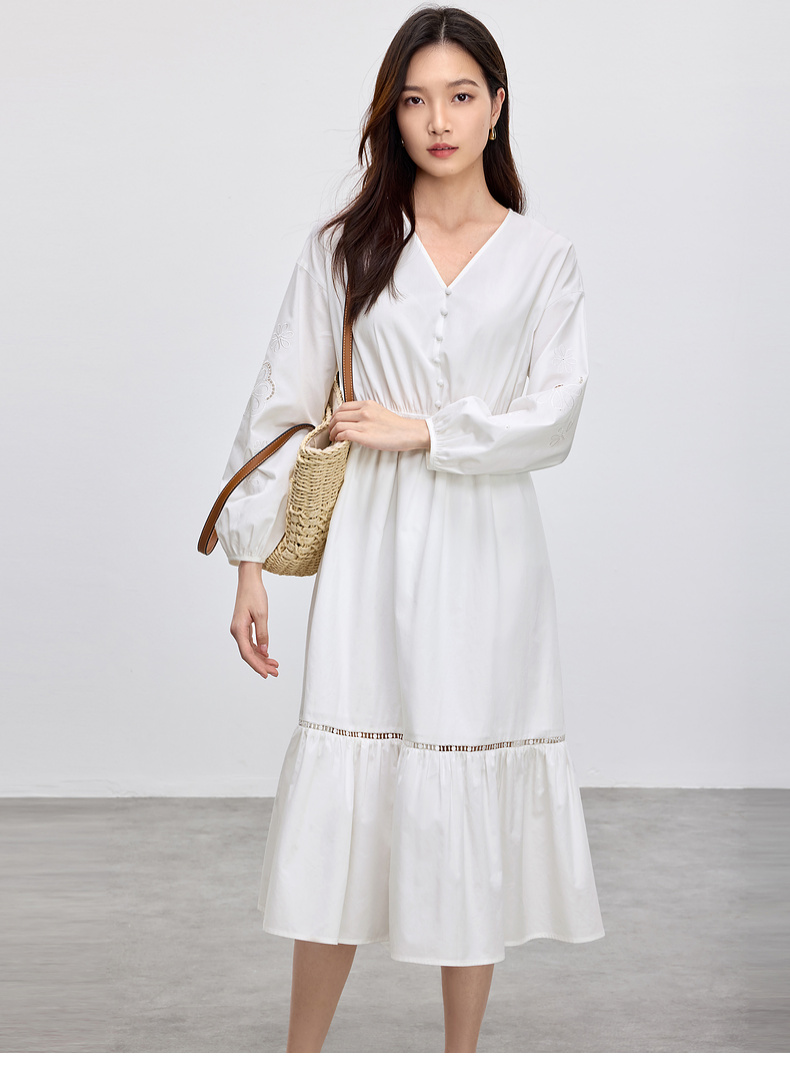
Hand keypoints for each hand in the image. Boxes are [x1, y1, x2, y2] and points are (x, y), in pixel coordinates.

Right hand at [230, 562, 279, 678]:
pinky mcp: (243, 626)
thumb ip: (263, 634)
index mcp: (238, 629)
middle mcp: (236, 631)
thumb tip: (264, 651)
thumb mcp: (262, 614)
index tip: (267, 674)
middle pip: (248, 654)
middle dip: (261, 665)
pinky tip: (267, 655)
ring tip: (274, 666)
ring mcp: (239, 629)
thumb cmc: (254, 594)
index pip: (247, 653)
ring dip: (261, 658)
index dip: (257, 665)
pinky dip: (259, 650)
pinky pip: (250, 643)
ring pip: (249, 649)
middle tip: (275, 672)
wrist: (249, 580)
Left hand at [328, 399, 429, 451]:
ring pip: (338, 425)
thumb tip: (352, 419)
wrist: (408, 433)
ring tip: (333, 438)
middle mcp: (364, 412)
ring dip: (332, 432)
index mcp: (367, 404)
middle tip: (330, 432)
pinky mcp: (365, 436)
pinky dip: (338, 437)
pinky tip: (339, 441)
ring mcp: (364, 424)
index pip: (343, 407)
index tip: (334, 422)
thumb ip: (365, 412)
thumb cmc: (395, 426)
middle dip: (331, 424)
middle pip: (338, 415)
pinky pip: (344, 434)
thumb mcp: (379, 411)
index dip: (335, 415)